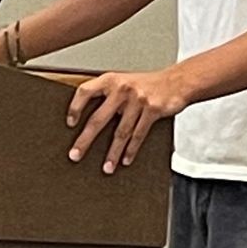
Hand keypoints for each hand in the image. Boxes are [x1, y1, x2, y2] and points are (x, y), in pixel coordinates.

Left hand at [66, 68, 186, 173]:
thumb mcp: (124, 82)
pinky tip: (125, 160)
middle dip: (85, 140)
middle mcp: (121, 88)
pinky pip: (138, 134)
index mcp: (110, 80)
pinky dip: (131, 150)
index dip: (75, 107)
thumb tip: (88, 120)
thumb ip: (108, 96)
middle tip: (75, 155)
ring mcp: (137, 99)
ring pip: (120, 132)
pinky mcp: (152, 109)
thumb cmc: (147, 85)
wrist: (177, 81)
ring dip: (112, 153)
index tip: (69, 123)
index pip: (85, 91)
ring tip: (106, 167)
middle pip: (98, 118)